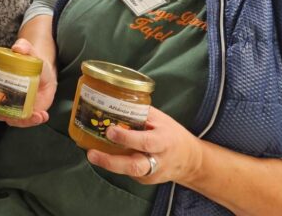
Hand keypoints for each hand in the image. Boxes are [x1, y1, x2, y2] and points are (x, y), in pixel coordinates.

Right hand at [0, 38, 56, 127]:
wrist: (45, 71)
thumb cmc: (30, 61)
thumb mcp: (28, 52)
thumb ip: (24, 46)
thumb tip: (18, 47)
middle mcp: (1, 98)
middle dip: (0, 115)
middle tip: (10, 113)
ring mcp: (13, 108)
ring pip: (11, 119)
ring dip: (22, 121)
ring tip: (37, 115)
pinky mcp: (25, 113)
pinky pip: (25, 121)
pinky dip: (33, 121)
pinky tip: (43, 116)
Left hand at [85, 106, 202, 185]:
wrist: (190, 161)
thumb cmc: (172, 134)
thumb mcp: (161, 120)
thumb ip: (141, 113)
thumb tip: (115, 101)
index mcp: (164, 141)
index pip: (145, 142)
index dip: (127, 138)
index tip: (110, 130)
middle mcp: (158, 161)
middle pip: (134, 166)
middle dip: (111, 161)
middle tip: (92, 153)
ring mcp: (151, 174)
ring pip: (128, 172)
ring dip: (107, 164)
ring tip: (91, 155)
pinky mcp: (145, 180)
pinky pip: (127, 172)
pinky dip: (113, 163)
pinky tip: (101, 154)